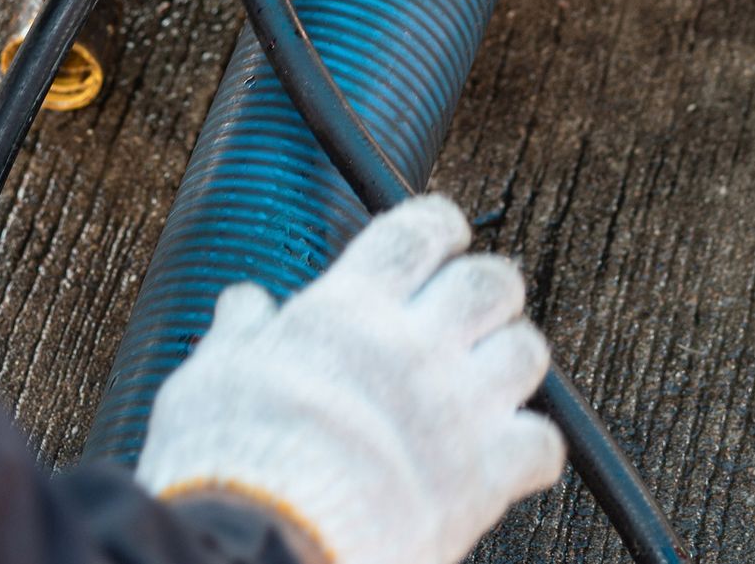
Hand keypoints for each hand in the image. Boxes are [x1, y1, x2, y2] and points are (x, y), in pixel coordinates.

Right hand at [134, 197, 565, 563]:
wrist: (269, 550)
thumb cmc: (230, 462)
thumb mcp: (211, 377)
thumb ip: (238, 334)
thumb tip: (244, 304)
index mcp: (348, 310)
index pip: (417, 232)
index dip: (436, 224)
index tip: (437, 233)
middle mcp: (415, 347)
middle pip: (491, 282)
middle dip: (485, 287)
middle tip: (467, 304)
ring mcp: (457, 410)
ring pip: (528, 351)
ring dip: (511, 355)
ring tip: (486, 371)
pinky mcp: (483, 479)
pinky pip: (543, 443)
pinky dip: (531, 443)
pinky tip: (503, 448)